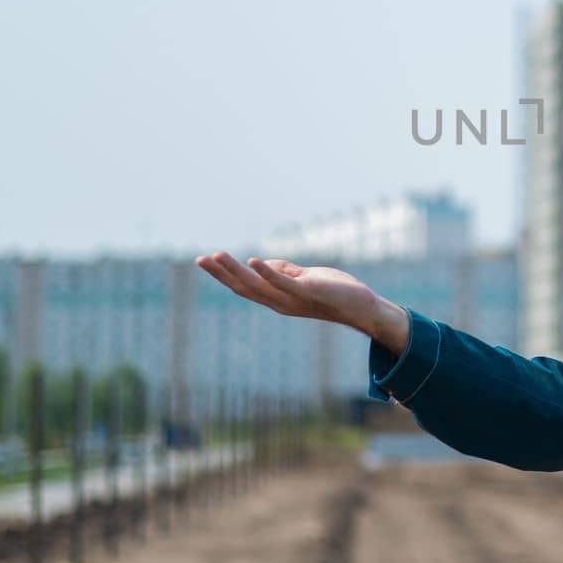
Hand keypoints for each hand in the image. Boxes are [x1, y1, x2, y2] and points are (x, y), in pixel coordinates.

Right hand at [193, 252, 408, 350]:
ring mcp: (292, 299)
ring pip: (258, 285)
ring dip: (236, 271)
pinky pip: (284, 283)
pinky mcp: (309, 292)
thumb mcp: (305, 278)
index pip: (244, 286)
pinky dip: (268, 272)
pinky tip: (254, 260)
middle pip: (243, 287)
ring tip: (217, 256)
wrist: (362, 306)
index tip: (204, 260)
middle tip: (200, 259)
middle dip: (221, 273)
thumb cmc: (334, 291)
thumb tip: (263, 263)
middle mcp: (279, 302)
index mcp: (276, 298)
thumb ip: (284, 271)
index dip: (223, 275)